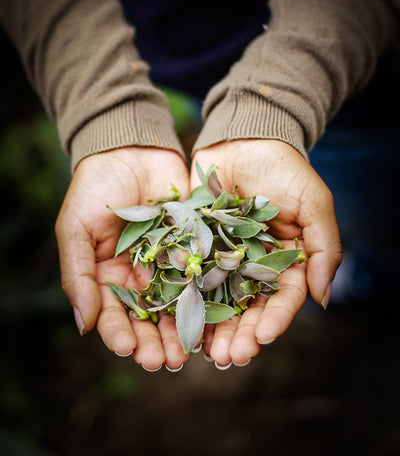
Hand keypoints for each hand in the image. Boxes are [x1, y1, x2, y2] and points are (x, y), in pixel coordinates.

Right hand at [55, 147, 189, 370]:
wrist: (131, 149)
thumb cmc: (94, 188)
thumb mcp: (75, 229)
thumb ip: (77, 275)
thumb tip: (83, 325)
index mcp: (107, 275)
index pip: (112, 313)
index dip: (119, 333)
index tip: (128, 350)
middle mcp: (139, 274)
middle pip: (148, 316)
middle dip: (156, 341)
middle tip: (167, 362)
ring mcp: (169, 261)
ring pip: (177, 302)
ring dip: (184, 328)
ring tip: (191, 351)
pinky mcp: (194, 245)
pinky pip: (201, 274)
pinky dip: (208, 296)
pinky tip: (216, 316)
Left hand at [191, 139, 341, 366]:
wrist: (244, 136)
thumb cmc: (285, 168)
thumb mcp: (314, 203)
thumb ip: (324, 248)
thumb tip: (322, 299)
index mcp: (286, 258)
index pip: (284, 297)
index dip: (275, 319)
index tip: (262, 337)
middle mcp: (254, 263)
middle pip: (249, 306)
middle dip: (241, 333)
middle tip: (228, 357)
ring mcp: (224, 254)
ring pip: (218, 298)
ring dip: (212, 326)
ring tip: (203, 351)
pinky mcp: (197, 242)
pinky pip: (190, 273)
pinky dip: (185, 296)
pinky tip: (177, 317)